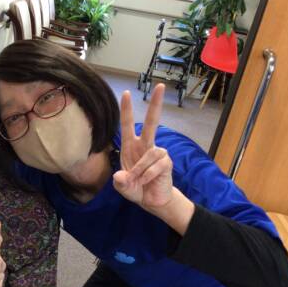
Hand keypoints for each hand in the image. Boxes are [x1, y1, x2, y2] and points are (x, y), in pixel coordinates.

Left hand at [113, 84, 173, 210]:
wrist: (152, 201)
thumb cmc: (136, 189)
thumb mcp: (123, 187)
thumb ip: (120, 182)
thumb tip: (121, 176)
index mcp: (130, 147)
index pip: (127, 125)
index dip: (127, 110)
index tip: (126, 93)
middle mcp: (145, 146)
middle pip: (151, 122)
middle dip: (155, 104)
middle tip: (160, 86)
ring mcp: (158, 153)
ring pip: (149, 154)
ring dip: (140, 170)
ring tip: (138, 180)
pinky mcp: (167, 162)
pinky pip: (156, 166)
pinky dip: (148, 176)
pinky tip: (147, 182)